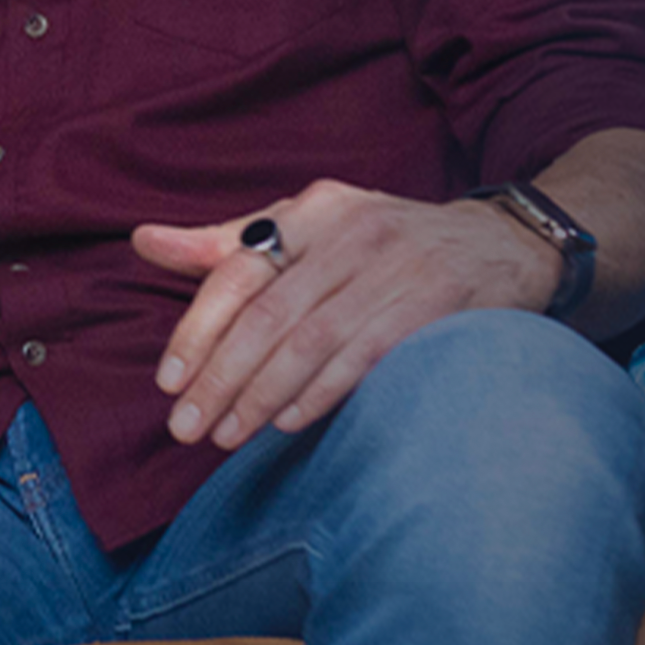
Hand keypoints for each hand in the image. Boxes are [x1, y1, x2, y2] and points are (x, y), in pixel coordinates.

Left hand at [130, 179, 559, 452]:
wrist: (502, 244)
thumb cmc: (383, 245)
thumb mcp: (309, 227)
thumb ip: (228, 244)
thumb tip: (142, 241)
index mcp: (312, 209)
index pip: (238, 271)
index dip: (197, 329)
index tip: (168, 381)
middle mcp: (351, 231)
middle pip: (269, 314)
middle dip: (221, 377)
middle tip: (187, 427)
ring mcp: (397, 266)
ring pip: (312, 341)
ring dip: (263, 395)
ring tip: (227, 435)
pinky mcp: (437, 302)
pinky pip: (366, 356)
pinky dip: (323, 393)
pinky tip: (290, 423)